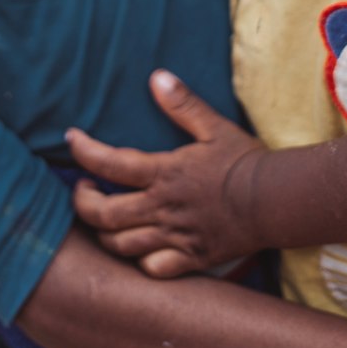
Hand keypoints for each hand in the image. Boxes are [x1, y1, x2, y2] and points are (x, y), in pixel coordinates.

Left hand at [66, 70, 265, 276]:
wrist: (275, 201)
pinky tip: (137, 250)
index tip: (71, 139)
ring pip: (121, 246)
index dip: (84, 151)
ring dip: (103, 234)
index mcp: (165, 172)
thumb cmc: (244, 160)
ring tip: (101, 220)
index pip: (110, 163)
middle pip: (104, 215)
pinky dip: (138, 263)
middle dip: (82, 203)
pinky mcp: (191, 260)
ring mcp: (175, 237)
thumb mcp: (214, 126)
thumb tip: (156, 77)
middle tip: (82, 188)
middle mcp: (163, 208)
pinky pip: (152, 270)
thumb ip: (183, 104)